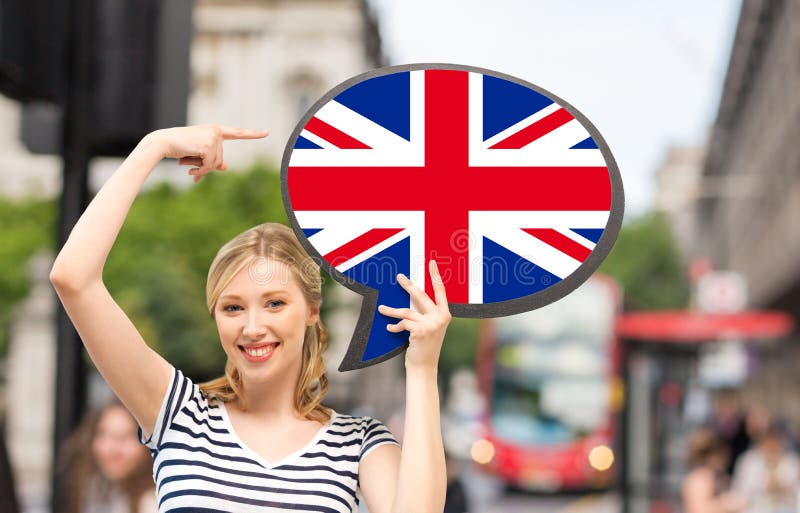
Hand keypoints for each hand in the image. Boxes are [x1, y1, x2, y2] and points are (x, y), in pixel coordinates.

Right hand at [142, 124, 267, 182]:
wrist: (163, 143)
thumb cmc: (180, 148)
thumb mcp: (199, 155)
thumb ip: (213, 160)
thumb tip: (225, 167)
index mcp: (216, 130)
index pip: (237, 133)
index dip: (253, 134)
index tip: (267, 132)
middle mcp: (216, 131)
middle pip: (221, 158)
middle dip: (207, 167)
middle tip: (192, 166)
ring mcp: (213, 137)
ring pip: (215, 163)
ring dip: (202, 169)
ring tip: (189, 166)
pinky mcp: (208, 145)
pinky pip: (209, 165)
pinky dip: (200, 170)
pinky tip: (189, 168)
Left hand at [378, 260, 451, 371]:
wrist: (425, 366)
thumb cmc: (426, 346)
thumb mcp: (430, 327)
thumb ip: (426, 313)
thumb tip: (412, 296)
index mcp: (445, 314)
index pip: (440, 291)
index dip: (435, 276)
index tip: (432, 263)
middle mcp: (440, 317)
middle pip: (421, 295)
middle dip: (408, 285)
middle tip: (399, 277)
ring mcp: (431, 324)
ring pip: (406, 310)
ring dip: (391, 310)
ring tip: (382, 308)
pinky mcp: (420, 331)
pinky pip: (402, 323)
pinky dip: (394, 326)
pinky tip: (390, 329)